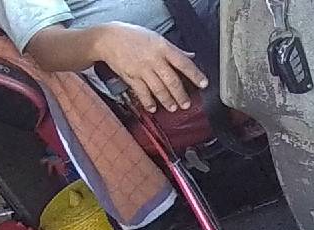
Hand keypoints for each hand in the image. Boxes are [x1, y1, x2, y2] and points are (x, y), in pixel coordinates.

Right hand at [89, 22, 208, 112]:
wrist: (109, 39)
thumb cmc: (134, 37)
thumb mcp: (157, 38)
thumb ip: (174, 50)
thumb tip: (190, 55)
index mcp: (163, 48)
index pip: (183, 62)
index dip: (195, 74)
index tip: (204, 84)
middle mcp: (154, 59)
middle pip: (171, 80)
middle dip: (180, 94)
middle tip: (186, 104)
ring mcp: (142, 69)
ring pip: (158, 88)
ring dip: (167, 100)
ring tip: (173, 108)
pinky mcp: (131, 77)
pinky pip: (142, 92)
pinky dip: (148, 102)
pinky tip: (153, 108)